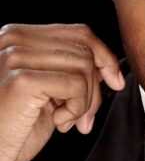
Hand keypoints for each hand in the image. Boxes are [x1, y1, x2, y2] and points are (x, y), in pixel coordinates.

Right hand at [0, 24, 124, 160]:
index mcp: (19, 37)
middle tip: (83, 116)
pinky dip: (77, 108)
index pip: (80, 33)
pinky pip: (76, 85)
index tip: (116, 81)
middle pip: (86, 51)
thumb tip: (110, 65)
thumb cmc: (14, 127)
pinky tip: (58, 122)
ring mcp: (15, 57)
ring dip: (86, 102)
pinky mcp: (22, 80)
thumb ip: (72, 70)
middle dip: (95, 88)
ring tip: (68, 120)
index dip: (105, 57)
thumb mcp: (49, 90)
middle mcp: (13, 40)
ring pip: (84, 67)